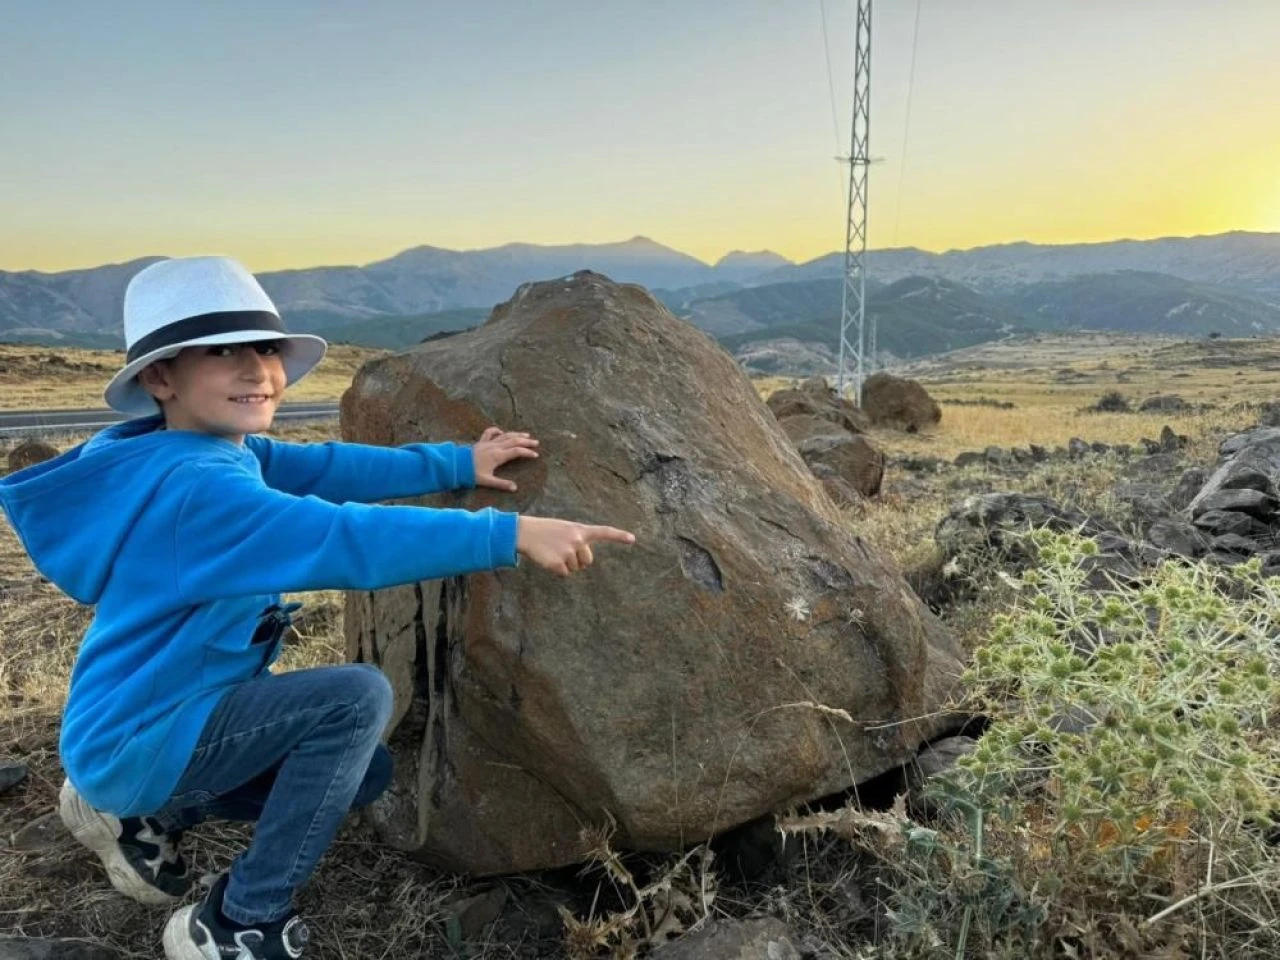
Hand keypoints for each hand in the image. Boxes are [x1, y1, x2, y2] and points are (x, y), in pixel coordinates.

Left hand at [473, 426, 538, 491]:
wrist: (455, 465)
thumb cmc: (470, 473)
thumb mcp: (487, 481)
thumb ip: (501, 484)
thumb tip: (515, 488)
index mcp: (498, 456)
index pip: (516, 451)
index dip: (527, 452)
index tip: (536, 455)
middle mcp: (495, 447)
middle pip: (514, 441)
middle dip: (526, 441)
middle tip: (536, 443)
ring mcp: (488, 443)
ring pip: (505, 435)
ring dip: (516, 434)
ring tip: (526, 434)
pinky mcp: (481, 442)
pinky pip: (490, 433)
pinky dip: (497, 431)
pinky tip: (501, 431)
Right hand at [516, 516, 635, 576]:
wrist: (525, 532)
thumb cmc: (546, 531)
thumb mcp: (565, 530)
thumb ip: (578, 540)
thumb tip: (584, 562)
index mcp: (580, 530)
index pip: (603, 532)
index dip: (619, 536)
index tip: (632, 539)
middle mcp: (577, 540)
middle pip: (587, 561)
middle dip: (577, 560)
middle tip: (562, 550)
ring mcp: (568, 552)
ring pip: (575, 569)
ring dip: (565, 564)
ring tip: (553, 551)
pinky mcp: (558, 563)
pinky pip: (564, 574)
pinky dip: (557, 570)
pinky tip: (548, 558)